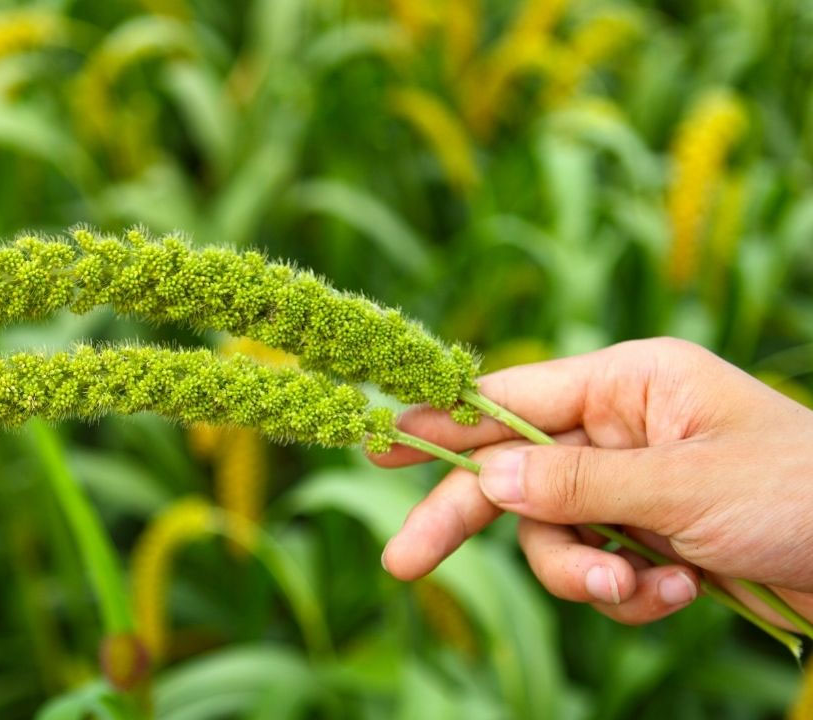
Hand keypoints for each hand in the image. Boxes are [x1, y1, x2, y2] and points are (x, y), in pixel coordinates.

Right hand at [371, 337, 812, 626]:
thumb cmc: (803, 494)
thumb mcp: (686, 487)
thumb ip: (579, 483)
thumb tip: (487, 478)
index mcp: (629, 384)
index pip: (510, 398)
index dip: (441, 420)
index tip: (377, 437)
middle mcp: (622, 429)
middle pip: (514, 473)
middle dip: (472, 521)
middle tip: (406, 564)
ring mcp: (634, 487)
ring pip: (555, 535)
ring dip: (588, 576)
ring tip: (641, 592)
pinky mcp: (651, 539)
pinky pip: (600, 571)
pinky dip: (632, 595)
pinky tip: (681, 595)